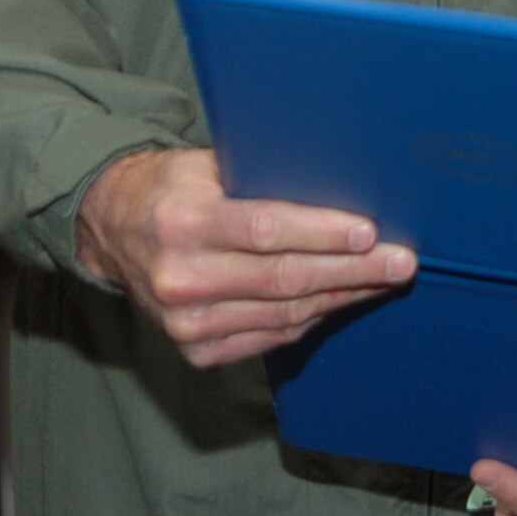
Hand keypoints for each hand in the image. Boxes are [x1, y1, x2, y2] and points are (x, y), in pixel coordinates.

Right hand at [75, 147, 415, 366]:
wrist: (114, 229)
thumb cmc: (177, 187)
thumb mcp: (211, 166)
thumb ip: (265, 176)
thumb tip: (345, 178)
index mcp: (184, 222)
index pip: (266, 230)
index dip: (323, 233)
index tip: (371, 231)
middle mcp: (182, 277)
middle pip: (285, 279)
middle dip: (353, 270)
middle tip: (401, 262)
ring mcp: (186, 323)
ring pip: (285, 314)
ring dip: (342, 296)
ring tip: (384, 279)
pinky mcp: (195, 350)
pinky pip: (270, 337)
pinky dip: (313, 319)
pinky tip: (343, 298)